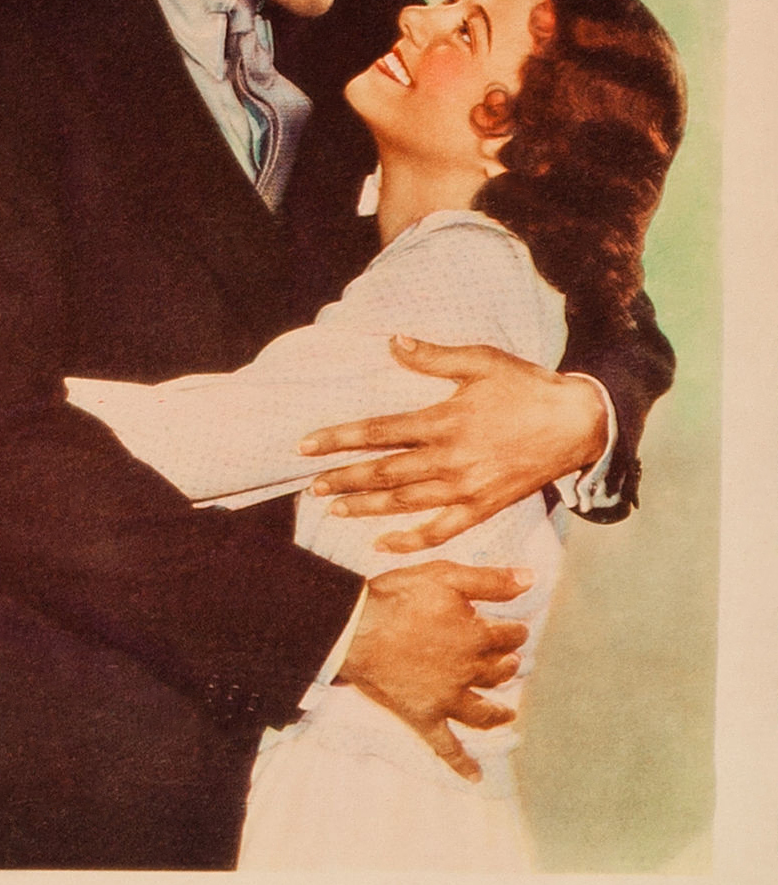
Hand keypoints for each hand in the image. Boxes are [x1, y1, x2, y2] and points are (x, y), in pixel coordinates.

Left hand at [299, 336, 607, 551]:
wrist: (579, 423)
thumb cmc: (526, 387)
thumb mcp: (481, 361)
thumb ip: (433, 356)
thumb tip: (392, 341)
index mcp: (443, 421)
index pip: (377, 432)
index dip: (338, 440)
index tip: (305, 446)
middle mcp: (450, 458)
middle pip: (383, 472)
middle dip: (343, 479)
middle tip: (310, 486)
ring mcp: (466, 487)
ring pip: (405, 503)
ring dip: (366, 507)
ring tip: (334, 508)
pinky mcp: (484, 506)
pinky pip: (441, 529)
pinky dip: (411, 540)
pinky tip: (383, 543)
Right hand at [338, 560, 532, 781]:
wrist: (353, 629)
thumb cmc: (396, 598)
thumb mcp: (445, 576)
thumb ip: (489, 581)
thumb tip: (531, 579)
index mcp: (476, 637)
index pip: (508, 635)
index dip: (514, 630)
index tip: (515, 628)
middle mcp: (468, 671)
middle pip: (498, 672)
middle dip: (508, 665)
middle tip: (511, 663)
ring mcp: (447, 698)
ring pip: (482, 710)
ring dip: (497, 712)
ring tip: (507, 713)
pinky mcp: (424, 716)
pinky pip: (445, 745)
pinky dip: (460, 762)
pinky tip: (475, 776)